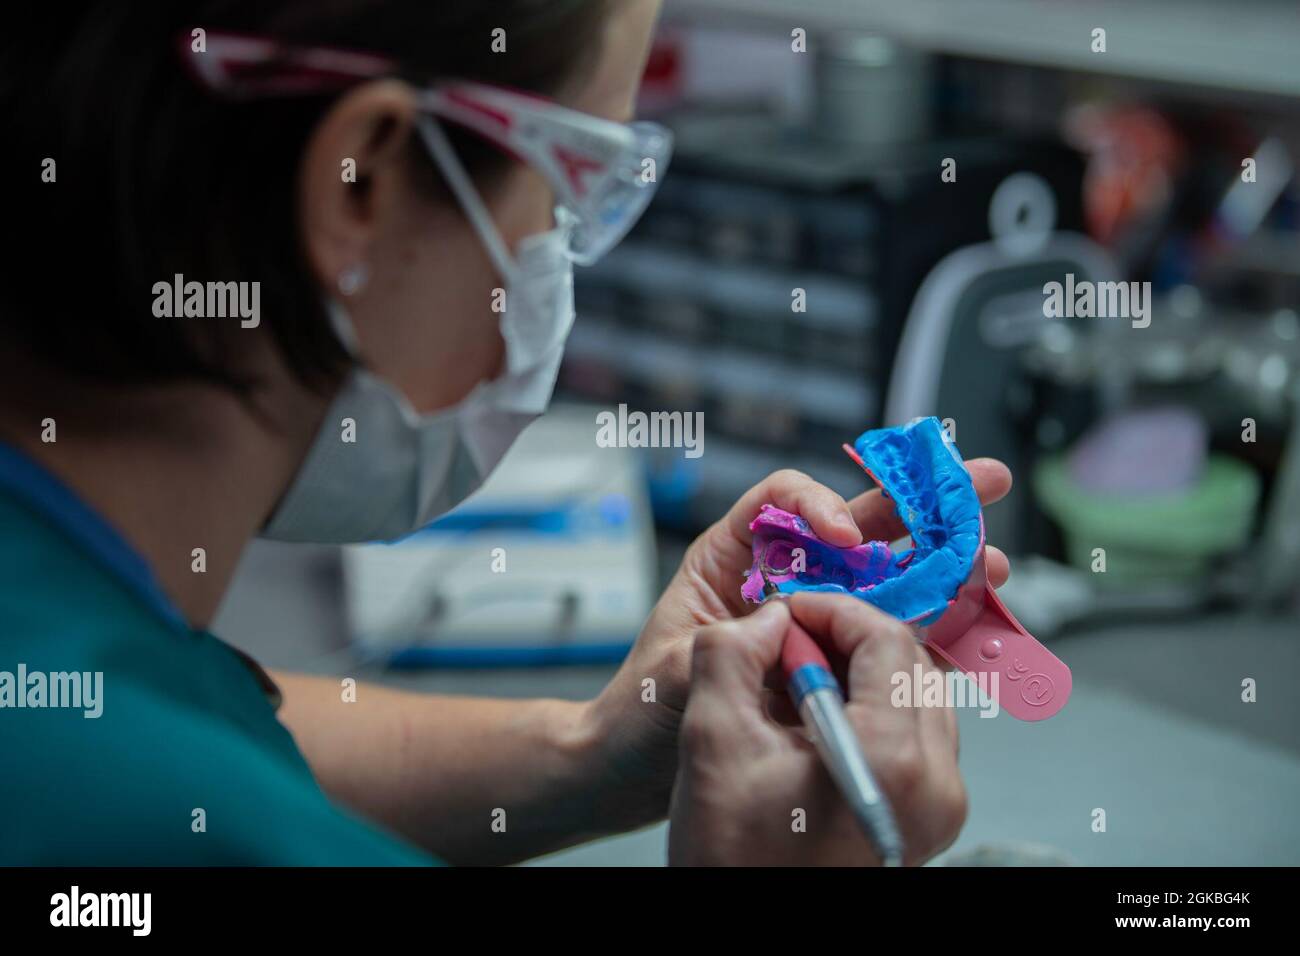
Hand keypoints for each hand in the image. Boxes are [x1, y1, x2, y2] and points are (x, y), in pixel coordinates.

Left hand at [583, 461, 1011, 829]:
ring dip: (940, 568)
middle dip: (919, 505)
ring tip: (991, 565)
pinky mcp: (831, 663)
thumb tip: (774, 623)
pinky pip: (887, 637)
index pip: (781, 502)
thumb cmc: (641, 714)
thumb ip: (719, 646)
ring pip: (884, 580)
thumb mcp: (672, 673)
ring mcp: (810, 621)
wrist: (640, 771)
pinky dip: (929, 633)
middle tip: (979, 483)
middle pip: (855, 527)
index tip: (845, 536)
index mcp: (730, 560)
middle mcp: (778, 582)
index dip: (819, 506)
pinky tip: (972, 628)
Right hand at [668, 592, 965, 865]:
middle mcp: (935, 783)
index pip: (887, 640)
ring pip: (919, 696)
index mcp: (891, 759)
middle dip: (850, 637)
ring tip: (802, 678)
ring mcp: (939, 806)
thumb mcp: (712, 743)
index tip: (789, 611)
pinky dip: (875, 708)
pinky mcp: (929, 820)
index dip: (833, 611)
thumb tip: (765, 617)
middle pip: (913, 664)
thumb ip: (730, 657)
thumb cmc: (734, 859)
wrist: (748, 932)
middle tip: (792, 639)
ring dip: (864, 671)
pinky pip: (917, 736)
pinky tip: (822, 718)